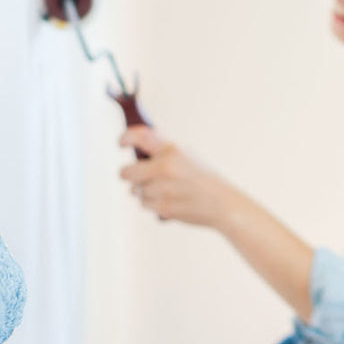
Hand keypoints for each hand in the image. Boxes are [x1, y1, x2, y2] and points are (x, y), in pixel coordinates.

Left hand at [119, 127, 238, 228]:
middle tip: (135, 176)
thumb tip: (136, 150)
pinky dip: (152, 204)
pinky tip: (168, 201)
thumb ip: (163, 152)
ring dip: (144, 192)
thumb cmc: (203, 179)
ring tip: (165, 191)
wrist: (222, 204)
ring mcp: (164, 189)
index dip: (125, 138)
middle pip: (126, 172)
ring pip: (135, 191)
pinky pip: (144, 205)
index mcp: (172, 150)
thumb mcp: (187, 156)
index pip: (140, 136)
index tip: (121, 143)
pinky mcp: (164, 207)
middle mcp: (165, 167)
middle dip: (128, 175)